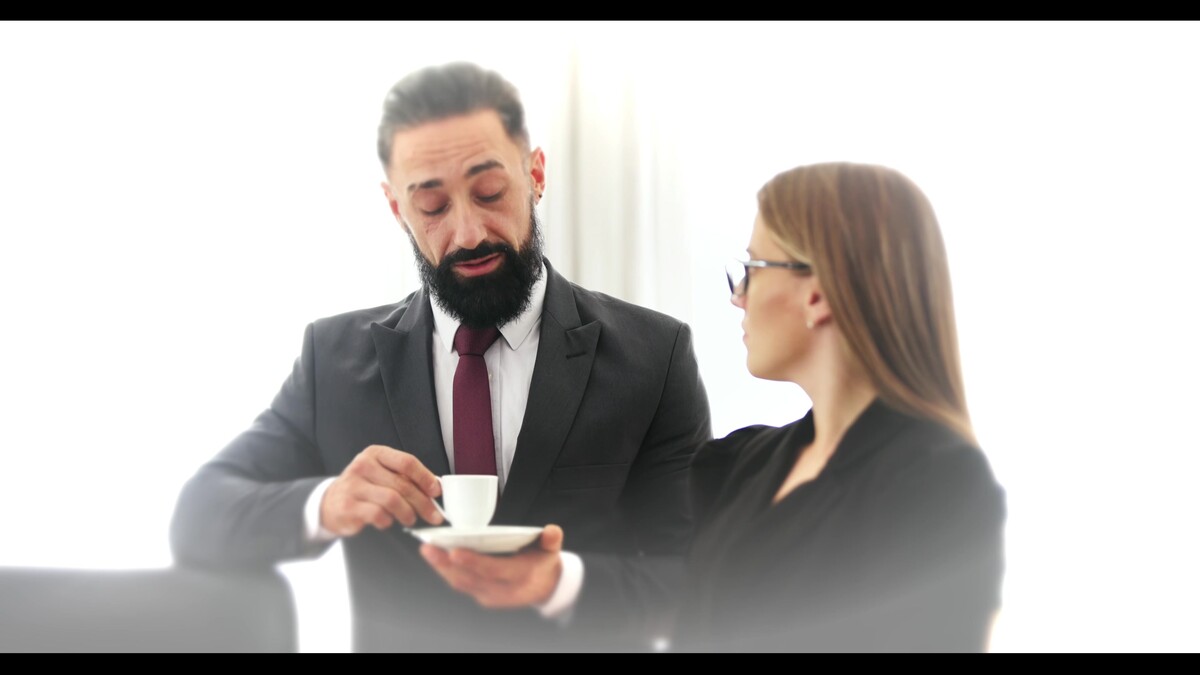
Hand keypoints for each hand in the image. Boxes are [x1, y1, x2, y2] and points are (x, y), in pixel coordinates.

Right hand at [319, 444, 443, 535]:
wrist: (330, 502)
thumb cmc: (364, 487)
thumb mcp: (382, 474)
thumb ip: (405, 477)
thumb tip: (435, 487)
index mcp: (376, 453)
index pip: (407, 462)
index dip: (425, 478)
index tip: (437, 491)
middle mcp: (363, 465)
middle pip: (402, 484)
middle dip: (423, 502)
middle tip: (433, 515)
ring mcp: (353, 485)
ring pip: (392, 499)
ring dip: (407, 512)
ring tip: (410, 519)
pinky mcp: (347, 505)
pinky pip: (377, 513)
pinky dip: (388, 520)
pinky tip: (388, 522)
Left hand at [419, 525, 563, 608]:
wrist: (544, 588)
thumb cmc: (543, 564)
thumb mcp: (552, 551)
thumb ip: (552, 540)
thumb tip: (551, 531)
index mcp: (519, 578)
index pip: (494, 571)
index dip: (474, 562)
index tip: (455, 551)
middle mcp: (502, 591)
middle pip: (470, 579)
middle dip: (446, 564)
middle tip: (429, 547)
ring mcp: (489, 596)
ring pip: (461, 583)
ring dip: (441, 567)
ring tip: (427, 549)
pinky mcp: (481, 596)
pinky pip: (460, 584)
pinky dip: (446, 571)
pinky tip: (435, 558)